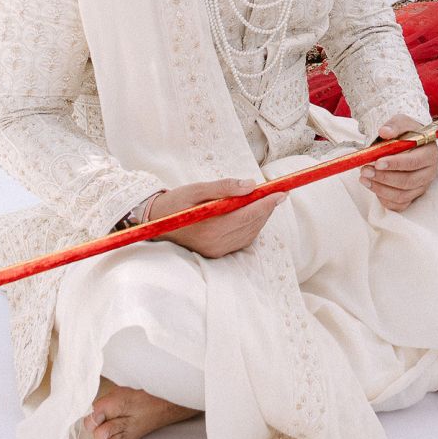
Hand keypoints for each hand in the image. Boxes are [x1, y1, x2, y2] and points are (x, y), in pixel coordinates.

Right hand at [151, 179, 284, 258]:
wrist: (156, 221)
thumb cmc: (176, 202)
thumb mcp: (196, 188)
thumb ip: (224, 187)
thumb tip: (251, 185)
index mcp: (209, 228)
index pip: (246, 215)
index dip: (266, 203)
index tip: (281, 191)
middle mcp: (215, 244)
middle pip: (251, 224)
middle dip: (267, 207)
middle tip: (279, 191)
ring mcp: (216, 251)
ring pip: (250, 233)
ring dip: (261, 216)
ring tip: (268, 199)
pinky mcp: (217, 253)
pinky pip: (243, 239)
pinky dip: (252, 226)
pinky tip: (253, 213)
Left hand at [360, 117, 437, 209]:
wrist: (409, 143)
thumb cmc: (407, 134)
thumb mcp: (402, 122)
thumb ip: (394, 125)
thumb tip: (384, 132)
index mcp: (430, 154)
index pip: (414, 162)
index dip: (395, 164)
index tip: (378, 162)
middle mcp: (428, 173)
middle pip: (407, 181)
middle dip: (384, 177)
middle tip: (365, 170)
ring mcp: (421, 187)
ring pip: (401, 195)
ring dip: (380, 188)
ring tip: (364, 177)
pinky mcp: (412, 196)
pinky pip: (398, 205)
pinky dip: (383, 198)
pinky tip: (372, 186)